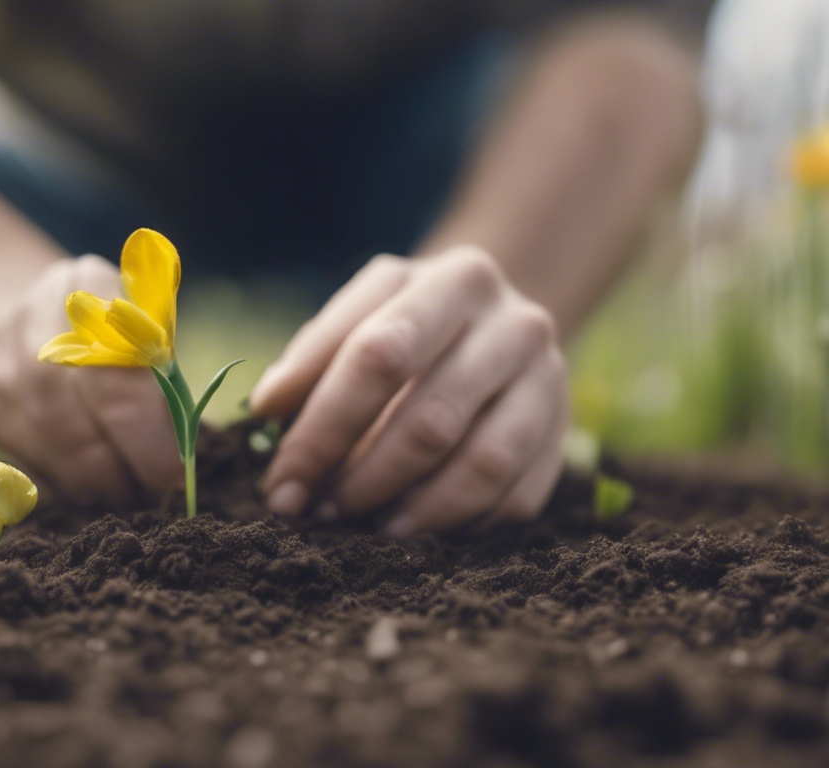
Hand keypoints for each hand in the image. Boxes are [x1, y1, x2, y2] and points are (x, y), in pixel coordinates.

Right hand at [0, 255, 182, 505]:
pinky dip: (68, 480)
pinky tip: (93, 487)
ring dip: (97, 479)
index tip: (172, 470)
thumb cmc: (109, 336)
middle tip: (153, 491)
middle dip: (122, 460)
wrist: (19, 320)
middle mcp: (36, 314)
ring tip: (129, 492)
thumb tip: (181, 448)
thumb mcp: (144, 331)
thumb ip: (162, 376)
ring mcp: (2, 359)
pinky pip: (30, 456)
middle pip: (80, 404)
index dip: (146, 431)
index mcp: (88, 284)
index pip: (118, 366)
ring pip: (52, 438)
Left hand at [250, 246, 568, 535]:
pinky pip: (516, 498)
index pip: (379, 355)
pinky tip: (416, 532)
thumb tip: (265, 409)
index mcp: (454, 279)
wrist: (493, 325)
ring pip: (480, 464)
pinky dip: (460, 526)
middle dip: (364, 477)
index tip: (283, 482)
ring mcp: (550, 379)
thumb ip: (309, 361)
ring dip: (413, 511)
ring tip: (365, 529)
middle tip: (321, 512)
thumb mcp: (358, 320)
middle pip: (430, 417)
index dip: (322, 429)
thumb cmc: (403, 329)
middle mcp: (515, 322)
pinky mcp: (564, 432)